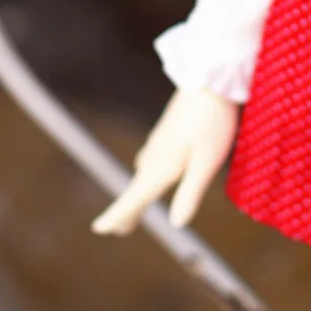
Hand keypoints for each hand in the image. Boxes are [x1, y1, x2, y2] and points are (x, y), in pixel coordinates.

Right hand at [90, 87, 239, 234]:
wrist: (209, 80)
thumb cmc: (211, 122)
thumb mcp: (206, 162)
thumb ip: (190, 193)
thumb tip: (177, 223)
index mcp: (159, 168)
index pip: (133, 198)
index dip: (116, 215)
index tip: (99, 229)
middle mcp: (153, 156)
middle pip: (136, 189)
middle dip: (128, 210)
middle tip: (120, 230)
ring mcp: (158, 141)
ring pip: (143, 172)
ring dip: (138, 192)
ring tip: (138, 204)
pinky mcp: (166, 131)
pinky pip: (151, 159)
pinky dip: (148, 174)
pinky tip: (154, 170)